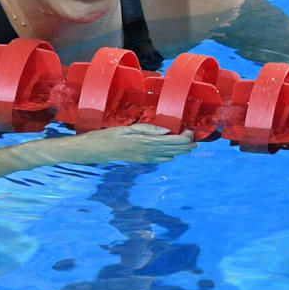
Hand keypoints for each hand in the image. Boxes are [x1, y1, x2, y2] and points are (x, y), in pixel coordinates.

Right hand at [48, 124, 196, 165]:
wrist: (95, 151)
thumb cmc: (108, 136)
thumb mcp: (128, 128)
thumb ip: (148, 129)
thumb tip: (167, 130)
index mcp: (147, 142)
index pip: (175, 141)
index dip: (186, 137)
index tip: (190, 130)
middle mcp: (148, 153)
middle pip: (176, 151)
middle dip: (188, 145)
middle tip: (194, 137)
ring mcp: (145, 159)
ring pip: (170, 157)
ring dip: (180, 150)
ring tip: (187, 143)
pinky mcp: (141, 161)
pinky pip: (160, 160)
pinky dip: (169, 155)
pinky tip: (169, 150)